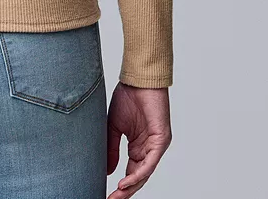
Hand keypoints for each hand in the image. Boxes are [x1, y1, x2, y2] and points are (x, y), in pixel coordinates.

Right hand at [106, 82, 171, 197]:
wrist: (138, 80)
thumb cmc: (128, 97)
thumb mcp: (114, 127)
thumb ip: (112, 149)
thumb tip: (107, 171)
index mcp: (139, 147)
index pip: (131, 172)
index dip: (121, 186)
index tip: (107, 194)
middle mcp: (149, 150)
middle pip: (138, 177)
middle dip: (125, 191)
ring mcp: (156, 146)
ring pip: (144, 173)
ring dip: (131, 186)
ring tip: (117, 195)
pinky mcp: (160, 141)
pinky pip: (149, 163)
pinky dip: (138, 174)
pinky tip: (125, 182)